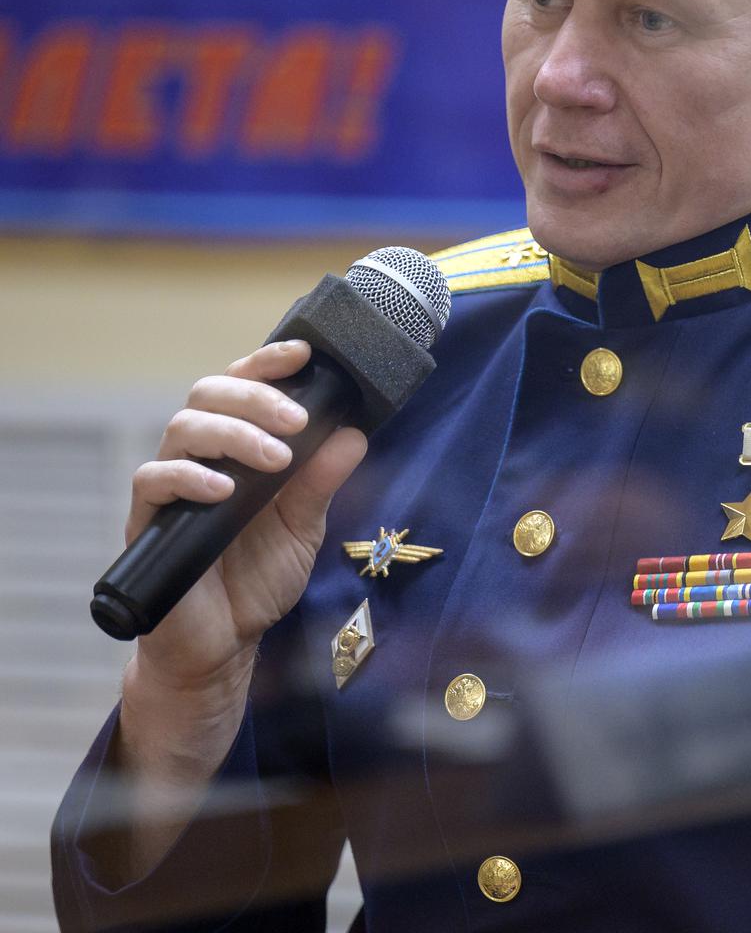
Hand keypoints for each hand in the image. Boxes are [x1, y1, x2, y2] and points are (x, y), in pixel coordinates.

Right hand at [124, 338, 366, 707]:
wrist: (224, 644)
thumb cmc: (259, 579)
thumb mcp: (304, 526)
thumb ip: (323, 481)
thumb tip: (354, 434)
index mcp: (240, 447)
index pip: (244, 386)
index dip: (267, 362)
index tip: (302, 352)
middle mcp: (202, 455)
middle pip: (209, 393)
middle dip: (256, 396)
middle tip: (297, 420)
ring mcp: (172, 485)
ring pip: (183, 427)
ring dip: (234, 433)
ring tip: (276, 459)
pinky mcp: (148, 520)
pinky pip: (154, 480)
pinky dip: (190, 476)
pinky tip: (224, 489)